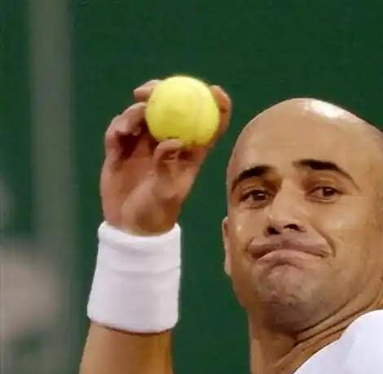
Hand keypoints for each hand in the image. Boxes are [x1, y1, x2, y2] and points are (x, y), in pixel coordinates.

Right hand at [100, 79, 231, 234]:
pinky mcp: (122, 148)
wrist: (129, 226)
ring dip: (134, 112)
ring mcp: (144, 144)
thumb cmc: (157, 214)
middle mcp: (168, 144)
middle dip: (162, 91)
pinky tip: (119, 133)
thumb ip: (169, 168)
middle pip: (172, 108)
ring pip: (142, 114)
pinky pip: (120, 128)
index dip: (216, 105)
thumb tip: (174, 140)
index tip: (214, 90)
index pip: (209, 125)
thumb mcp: (167, 195)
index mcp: (190, 154)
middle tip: (150, 91)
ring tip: (128, 128)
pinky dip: (119, 125)